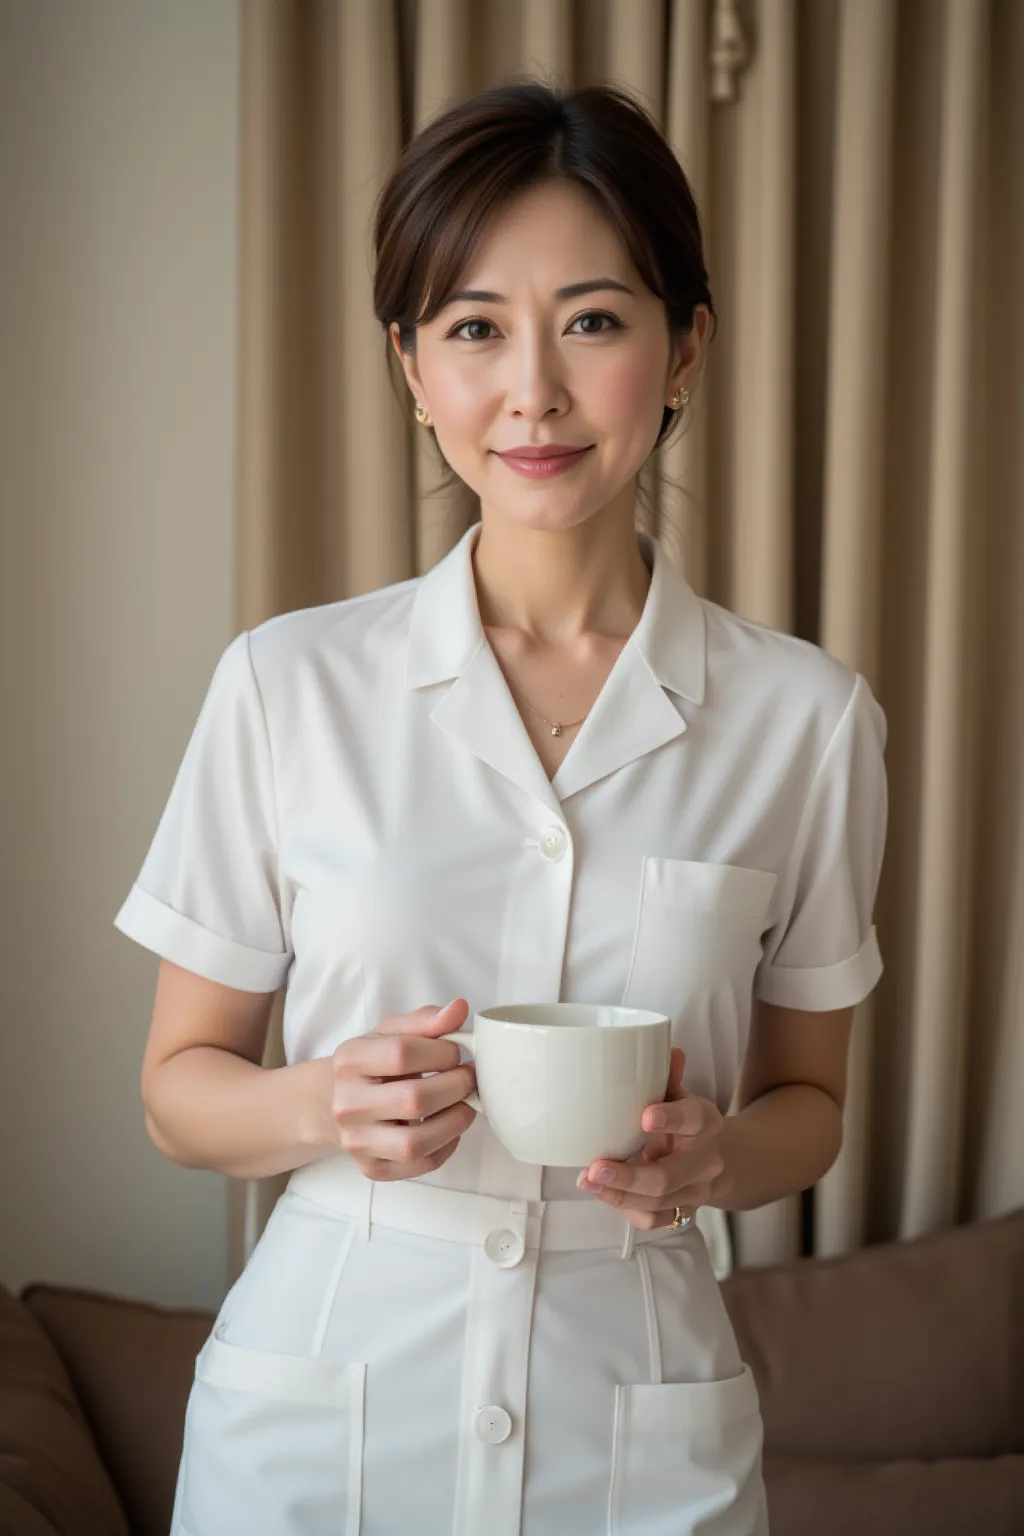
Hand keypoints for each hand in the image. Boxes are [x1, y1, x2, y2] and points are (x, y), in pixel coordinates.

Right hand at [326, 999, 477, 1180]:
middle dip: (455, 1086)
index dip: (442, 1052)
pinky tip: (449, 1127)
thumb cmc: (374, 1064)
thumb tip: (459, 1008)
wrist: (338, 1102)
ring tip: (465, 1104)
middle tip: (469, 1078)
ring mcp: (357, 1142)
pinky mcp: (372, 1169)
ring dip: (454, 1122)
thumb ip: (426, 1020)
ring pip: (415, 1143)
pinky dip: (446, 1147)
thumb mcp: (393, 1033)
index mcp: (349, 1061)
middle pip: (414, 1100)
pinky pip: (420, 1166)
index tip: (456, 1052)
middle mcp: (347, 1104)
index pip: (403, 1054)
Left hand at [575, 1049, 724, 1229]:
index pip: (694, 1119)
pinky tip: (604, 1195)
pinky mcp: (682, 1212)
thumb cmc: (685, 1121)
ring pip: (657, 1203)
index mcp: (705, 1123)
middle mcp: (704, 1162)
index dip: (671, 1118)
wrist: (718, 1159)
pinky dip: (626, 1210)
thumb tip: (663, 1047)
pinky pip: (654, 1221)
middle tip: (595, 1167)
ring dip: (618, 1196)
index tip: (644, 1115)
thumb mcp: (680, 1095)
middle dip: (629, 1176)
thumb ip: (667, 1076)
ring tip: (587, 1181)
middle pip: (668, 1176)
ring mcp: (694, 1192)